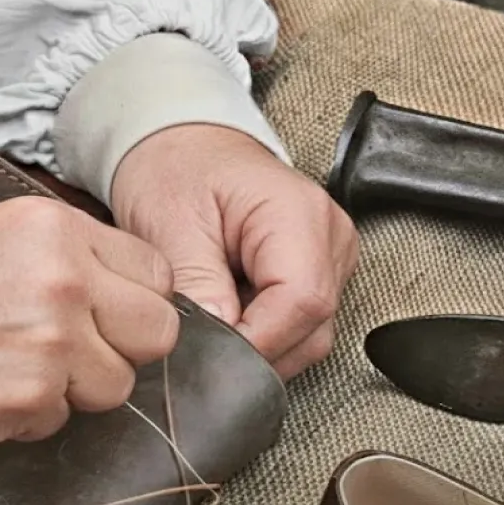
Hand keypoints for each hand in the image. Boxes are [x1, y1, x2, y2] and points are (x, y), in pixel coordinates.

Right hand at [0, 197, 178, 442]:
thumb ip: (62, 256)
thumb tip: (119, 291)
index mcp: (54, 229)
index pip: (155, 274)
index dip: (135, 300)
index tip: (111, 313)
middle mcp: (63, 282)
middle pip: (157, 333)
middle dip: (124, 348)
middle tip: (77, 350)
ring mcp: (51, 346)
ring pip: (116, 387)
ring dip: (77, 388)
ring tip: (15, 366)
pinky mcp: (28, 401)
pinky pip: (62, 421)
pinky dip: (30, 416)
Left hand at [112, 124, 358, 380]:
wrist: (185, 149)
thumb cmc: (179, 171)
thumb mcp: (171, 225)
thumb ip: (197, 288)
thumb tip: (214, 347)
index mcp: (299, 215)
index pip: (300, 304)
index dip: (257, 342)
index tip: (211, 355)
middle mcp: (330, 239)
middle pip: (311, 331)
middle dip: (256, 350)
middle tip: (205, 341)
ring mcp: (332, 260)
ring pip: (310, 340)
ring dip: (261, 346)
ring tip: (218, 317)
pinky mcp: (321, 276)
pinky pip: (302, 331)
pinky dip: (265, 335)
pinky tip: (234, 313)